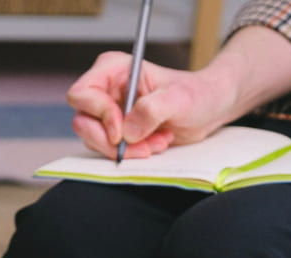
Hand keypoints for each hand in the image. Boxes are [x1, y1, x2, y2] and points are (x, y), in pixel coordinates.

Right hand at [66, 51, 232, 158]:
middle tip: (143, 145)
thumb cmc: (196, 94)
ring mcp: (108, 112)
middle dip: (112, 141)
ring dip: (126, 149)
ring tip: (156, 141)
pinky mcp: (115, 131)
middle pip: (83, 122)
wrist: (208, 109)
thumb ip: (152, 110)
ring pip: (94, 140)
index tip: (122, 131)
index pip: (82, 94)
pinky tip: (154, 144)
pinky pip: (108, 150)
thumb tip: (127, 131)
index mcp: (113, 69)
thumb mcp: (179, 99)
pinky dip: (131, 154)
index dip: (99, 115)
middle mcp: (105, 90)